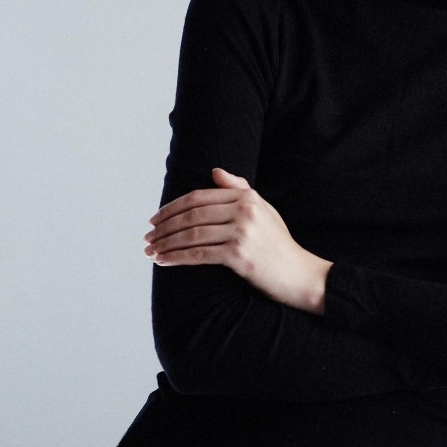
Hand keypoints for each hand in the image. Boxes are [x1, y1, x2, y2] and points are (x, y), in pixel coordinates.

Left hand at [143, 167, 331, 313]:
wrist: (300, 274)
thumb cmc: (279, 244)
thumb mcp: (263, 210)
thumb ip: (239, 189)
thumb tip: (214, 172)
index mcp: (247, 196)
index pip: (198, 198)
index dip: (172, 208)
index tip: (154, 219)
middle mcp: (244, 211)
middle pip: (191, 215)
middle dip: (164, 227)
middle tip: (147, 237)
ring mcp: (242, 233)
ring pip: (191, 235)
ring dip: (166, 243)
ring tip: (150, 251)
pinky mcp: (240, 256)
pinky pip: (199, 255)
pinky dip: (177, 258)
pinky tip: (163, 261)